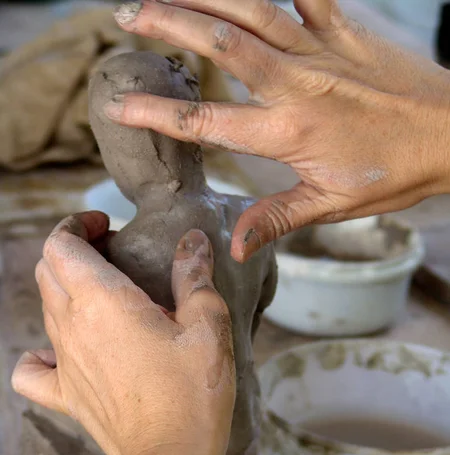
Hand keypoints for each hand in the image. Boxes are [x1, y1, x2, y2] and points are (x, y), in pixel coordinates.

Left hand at [12, 212, 234, 454]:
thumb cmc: (193, 392)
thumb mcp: (207, 325)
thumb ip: (194, 276)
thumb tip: (193, 241)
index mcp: (102, 301)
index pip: (60, 244)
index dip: (78, 225)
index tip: (109, 227)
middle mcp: (72, 327)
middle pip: (47, 270)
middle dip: (73, 251)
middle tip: (114, 255)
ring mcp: (64, 363)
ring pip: (45, 308)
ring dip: (67, 290)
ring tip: (106, 297)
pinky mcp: (67, 396)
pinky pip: (32, 370)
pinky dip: (40, 353)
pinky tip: (64, 352)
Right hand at [108, 0, 449, 261]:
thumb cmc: (394, 172)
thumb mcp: (330, 206)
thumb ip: (275, 220)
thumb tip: (231, 246)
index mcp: (288, 131)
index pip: (207, 121)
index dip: (158, 114)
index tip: (119, 104)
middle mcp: (296, 82)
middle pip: (221, 43)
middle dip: (168, 24)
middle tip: (126, 14)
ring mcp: (320, 48)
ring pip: (252, 7)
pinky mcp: (345, 26)